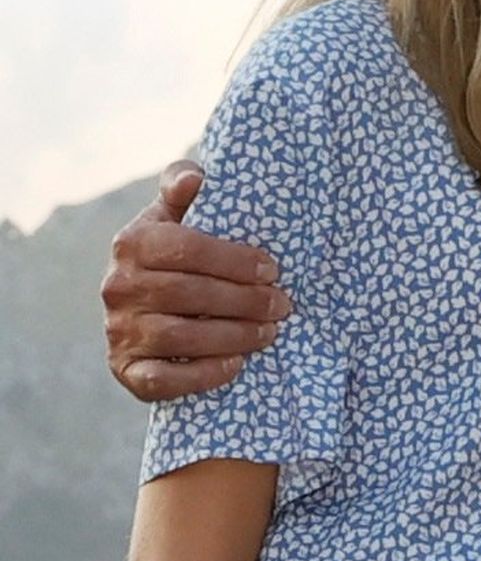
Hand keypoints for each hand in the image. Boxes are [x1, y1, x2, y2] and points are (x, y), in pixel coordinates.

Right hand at [102, 161, 290, 401]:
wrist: (147, 302)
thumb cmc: (177, 249)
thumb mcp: (177, 212)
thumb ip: (183, 185)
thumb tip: (192, 180)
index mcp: (132, 242)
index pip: (187, 248)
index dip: (235, 260)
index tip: (272, 269)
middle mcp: (118, 286)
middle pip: (189, 294)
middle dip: (245, 301)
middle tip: (282, 305)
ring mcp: (118, 330)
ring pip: (179, 337)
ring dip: (233, 337)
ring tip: (268, 332)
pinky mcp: (125, 370)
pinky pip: (161, 380)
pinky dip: (202, 375)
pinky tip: (236, 365)